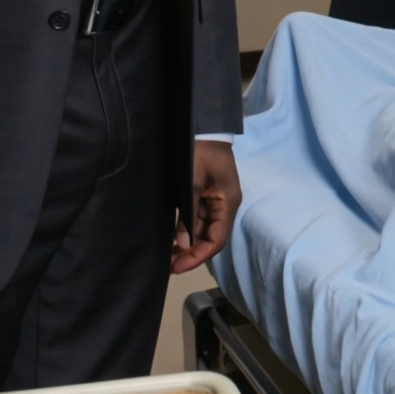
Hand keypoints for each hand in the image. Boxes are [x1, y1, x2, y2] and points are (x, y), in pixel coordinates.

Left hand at [172, 140, 241, 273]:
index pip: (216, 240)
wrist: (203, 127)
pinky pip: (197, 218)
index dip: (197, 256)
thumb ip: (189, 214)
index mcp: (227, 203)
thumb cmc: (200, 152)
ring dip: (187, 243)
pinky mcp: (205, 194)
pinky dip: (186, 230)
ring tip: (167, 255)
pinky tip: (173, 237)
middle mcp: (224, 205)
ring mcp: (215, 200)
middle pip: (209, 237)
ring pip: (202, 230)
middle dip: (190, 253)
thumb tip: (183, 244)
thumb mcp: (193, 182)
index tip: (177, 267)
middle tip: (167, 265)